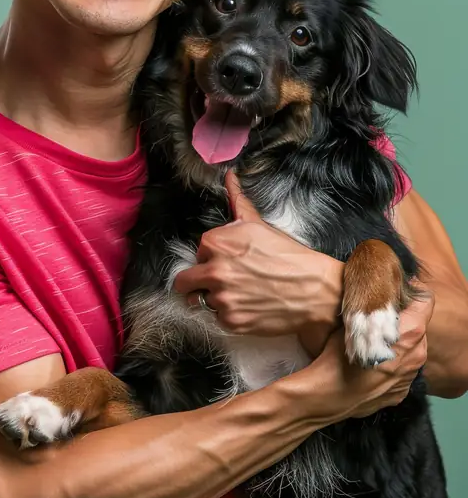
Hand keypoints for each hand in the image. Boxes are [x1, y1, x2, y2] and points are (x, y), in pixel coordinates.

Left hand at [173, 171, 341, 353]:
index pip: (197, 252)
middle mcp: (214, 270)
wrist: (315, 290)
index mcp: (216, 243)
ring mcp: (221, 298)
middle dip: (197, 281)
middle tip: (221, 281)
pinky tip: (249, 306)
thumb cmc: (289, 256)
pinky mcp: (230, 321)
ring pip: (200, 301)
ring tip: (239, 294)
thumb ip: (237, 201)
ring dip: (214, 299)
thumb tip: (229, 176)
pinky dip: (229, 315)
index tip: (228, 259)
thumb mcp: (259, 224)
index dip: (212, 256)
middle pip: (183, 282)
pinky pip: (217, 319)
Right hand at [300, 294, 432, 421]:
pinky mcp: (402, 392)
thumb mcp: (355, 322)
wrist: (329, 396)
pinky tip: (373, 369)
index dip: (412, 295)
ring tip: (376, 348)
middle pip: (419, 327)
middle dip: (404, 323)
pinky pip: (403, 372)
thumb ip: (376, 313)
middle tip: (381, 322)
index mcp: (410, 331)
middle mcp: (418, 352)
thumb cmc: (338, 353)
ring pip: (412, 351)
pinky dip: (393, 367)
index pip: (426, 301)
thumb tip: (381, 302)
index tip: (396, 295)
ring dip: (400, 346)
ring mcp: (411, 375)